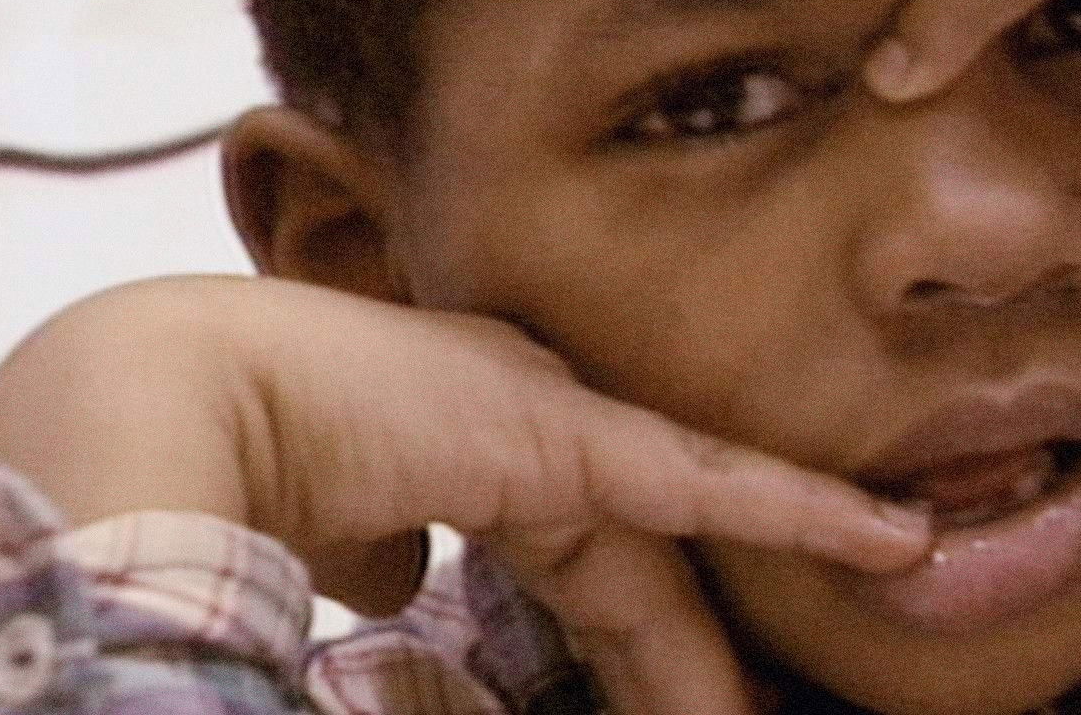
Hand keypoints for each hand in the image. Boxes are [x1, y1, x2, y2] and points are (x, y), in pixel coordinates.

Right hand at [0, 276, 929, 714]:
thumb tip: (395, 573)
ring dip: (726, 646)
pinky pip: (714, 485)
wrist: (187, 396)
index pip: (593, 577)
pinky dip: (805, 512)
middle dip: (688, 669)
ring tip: (804, 682)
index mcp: (488, 460)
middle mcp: (541, 433)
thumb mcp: (346, 525)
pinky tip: (893, 538)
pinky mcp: (573, 436)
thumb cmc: (247, 464)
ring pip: (679, 559)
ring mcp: (562, 425)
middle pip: (642, 585)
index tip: (686, 699)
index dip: (643, 648)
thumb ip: (393, 547)